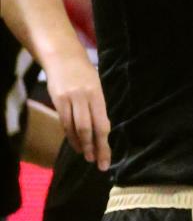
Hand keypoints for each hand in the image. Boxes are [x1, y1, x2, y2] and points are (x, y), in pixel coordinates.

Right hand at [45, 53, 110, 169]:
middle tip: (98, 163)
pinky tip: (76, 144)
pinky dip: (71, 135)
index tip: (106, 158)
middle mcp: (83, 97)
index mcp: (97, 94)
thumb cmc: (85, 72)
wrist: (63, 57)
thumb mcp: (97, 85)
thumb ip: (99, 105)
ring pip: (75, 128)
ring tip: (87, 156)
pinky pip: (64, 123)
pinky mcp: (57, 101)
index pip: (102, 123)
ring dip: (82, 144)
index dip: (104, 143)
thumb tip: (102, 129)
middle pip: (89, 128)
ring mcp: (69, 99)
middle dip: (94, 148)